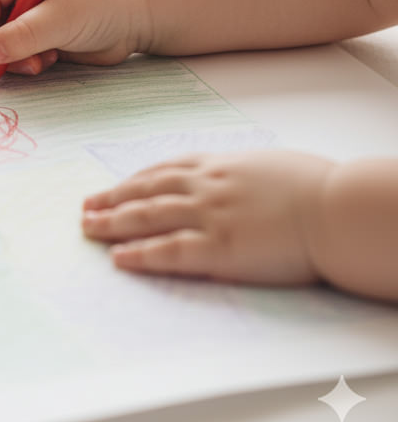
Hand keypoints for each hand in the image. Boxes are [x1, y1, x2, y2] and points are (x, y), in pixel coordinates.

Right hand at [0, 0, 148, 73]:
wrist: (143, 17)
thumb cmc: (107, 3)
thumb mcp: (65, 17)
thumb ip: (26, 34)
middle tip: (12, 65)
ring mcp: (31, 10)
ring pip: (2, 37)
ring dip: (14, 55)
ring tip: (39, 64)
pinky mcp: (40, 31)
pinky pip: (19, 49)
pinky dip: (27, 60)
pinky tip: (50, 59)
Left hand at [81, 150, 333, 284]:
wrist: (336, 208)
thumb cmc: (316, 186)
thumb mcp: (268, 165)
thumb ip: (241, 172)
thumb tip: (236, 178)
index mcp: (219, 164)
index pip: (163, 169)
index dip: (134, 179)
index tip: (114, 186)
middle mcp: (205, 186)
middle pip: (145, 190)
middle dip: (112, 198)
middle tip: (85, 206)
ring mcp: (209, 215)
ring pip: (147, 217)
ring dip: (113, 222)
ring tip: (87, 228)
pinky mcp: (219, 248)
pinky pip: (169, 251)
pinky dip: (140, 254)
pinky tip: (118, 257)